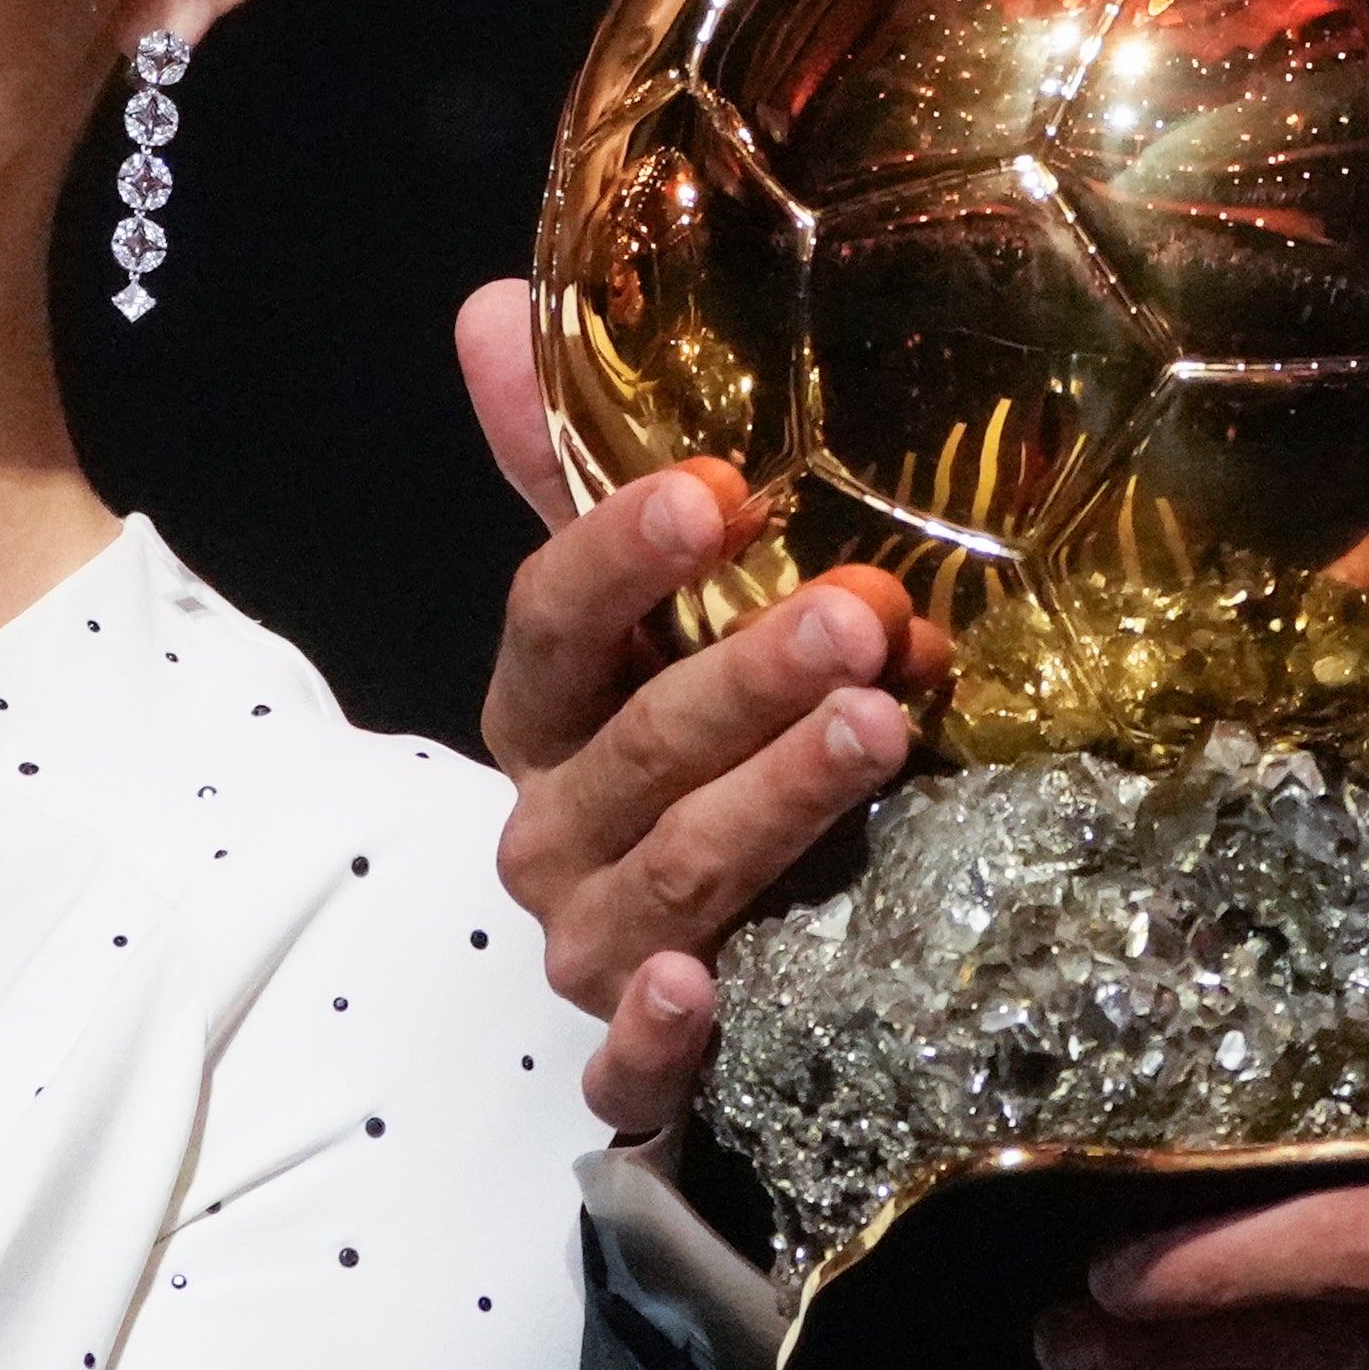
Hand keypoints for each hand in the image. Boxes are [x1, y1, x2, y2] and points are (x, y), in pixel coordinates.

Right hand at [456, 281, 924, 1134]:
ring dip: (766, 806)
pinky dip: (654, 1034)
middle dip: (747, 677)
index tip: (717, 490)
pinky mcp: (635, 1069)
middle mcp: (550, 828)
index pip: (550, 621)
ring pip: (665, 879)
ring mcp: (588, 950)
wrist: (718, 966)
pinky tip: (705, 983)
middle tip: (868, 615)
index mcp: (544, 712)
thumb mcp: (646, 610)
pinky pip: (624, 1068)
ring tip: (878, 730)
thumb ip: (573, 472)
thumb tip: (490, 300)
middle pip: (634, 748)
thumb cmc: (685, 746)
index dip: (619, 556)